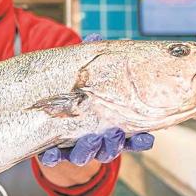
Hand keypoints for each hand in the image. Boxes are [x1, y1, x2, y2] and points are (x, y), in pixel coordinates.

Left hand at [37, 32, 153, 166]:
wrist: (50, 132)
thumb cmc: (75, 102)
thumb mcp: (84, 82)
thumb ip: (91, 63)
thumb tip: (95, 37)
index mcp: (110, 128)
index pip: (130, 136)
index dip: (139, 140)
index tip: (146, 138)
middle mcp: (96, 142)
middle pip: (110, 147)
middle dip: (113, 142)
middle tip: (114, 135)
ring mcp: (75, 150)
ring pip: (86, 154)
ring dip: (89, 149)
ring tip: (90, 140)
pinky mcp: (54, 155)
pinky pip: (54, 158)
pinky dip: (53, 156)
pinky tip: (50, 154)